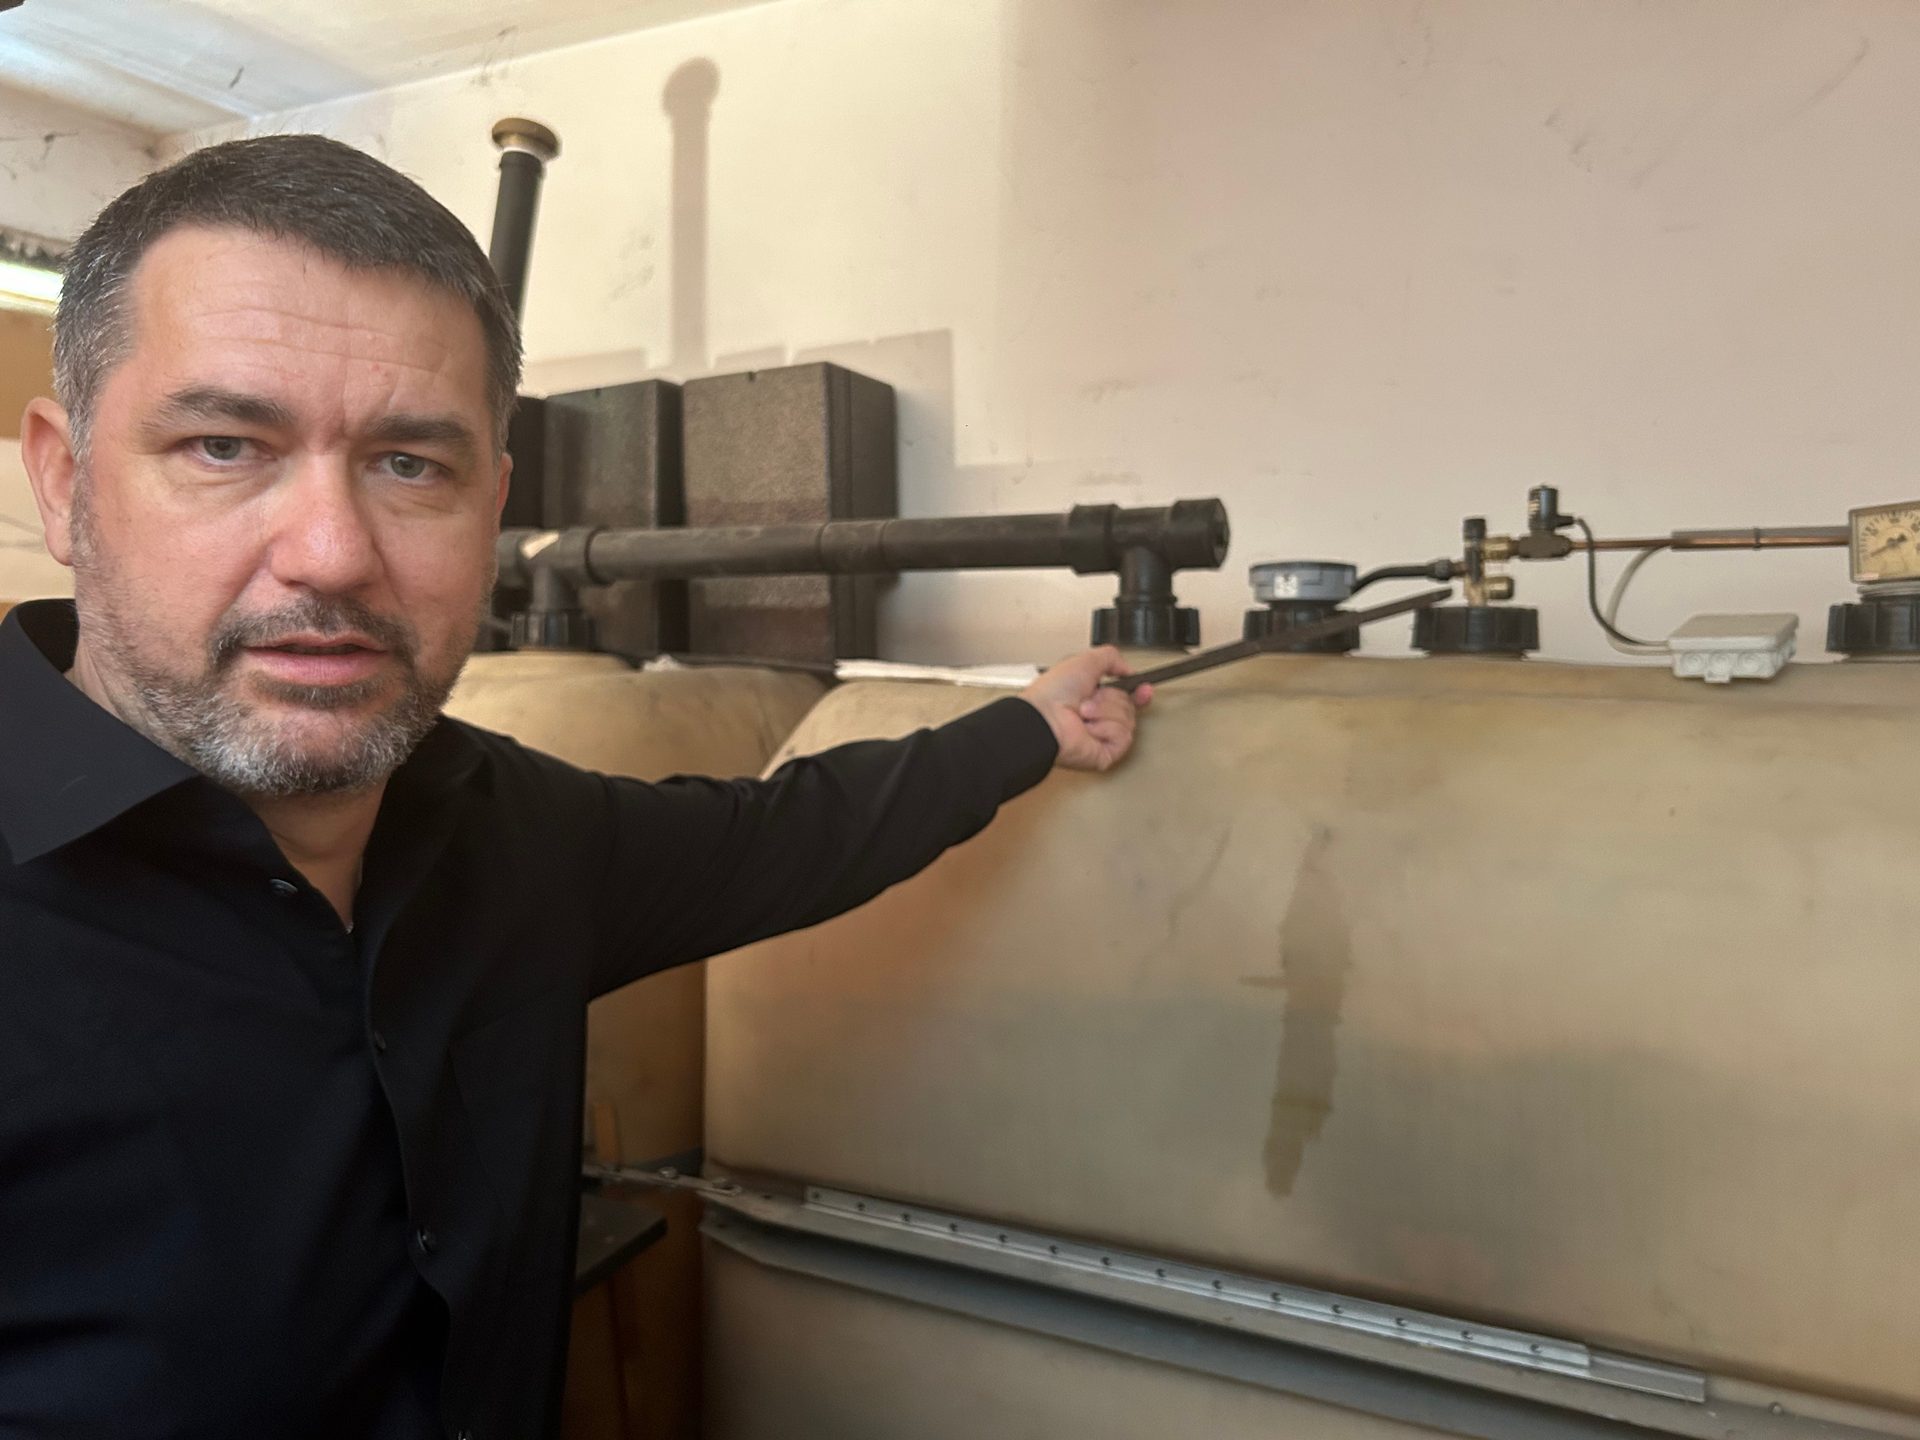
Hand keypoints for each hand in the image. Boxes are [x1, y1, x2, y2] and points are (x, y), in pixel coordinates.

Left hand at [1019, 646, 1151, 772]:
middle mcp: (1097, 718)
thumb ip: (1111, 658)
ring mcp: (1101, 737)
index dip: (1138, 693)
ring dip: (1105, 712)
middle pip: (1129, 706)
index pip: (1126, 698)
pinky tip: (1089, 729)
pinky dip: (1106, 728)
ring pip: (1128, 720)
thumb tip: (1128, 669)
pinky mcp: (1106, 753)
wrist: (1044, 718)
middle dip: (1111, 698)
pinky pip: (1123, 736)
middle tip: (1090, 699)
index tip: (1144, 688)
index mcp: (1092, 697)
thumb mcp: (1085, 661)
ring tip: (1084, 714)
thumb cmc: (1053, 693)